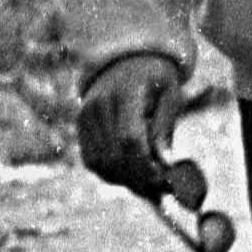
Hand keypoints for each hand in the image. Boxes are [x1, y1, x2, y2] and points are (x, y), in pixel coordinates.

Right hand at [75, 50, 183, 201]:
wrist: (126, 62)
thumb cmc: (156, 79)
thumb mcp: (171, 95)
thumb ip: (164, 127)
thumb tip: (163, 162)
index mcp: (125, 93)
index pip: (129, 138)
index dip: (146, 164)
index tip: (164, 179)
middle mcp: (98, 105)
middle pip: (114, 155)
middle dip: (139, 178)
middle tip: (162, 189)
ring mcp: (85, 116)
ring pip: (100, 163)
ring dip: (125, 181)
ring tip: (150, 186)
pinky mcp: (80, 126)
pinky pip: (91, 161)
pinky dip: (111, 174)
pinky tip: (132, 177)